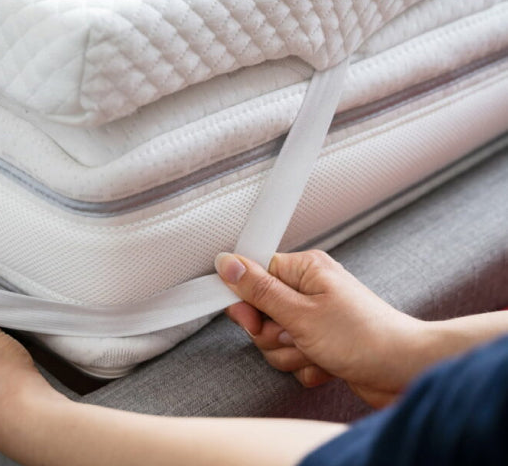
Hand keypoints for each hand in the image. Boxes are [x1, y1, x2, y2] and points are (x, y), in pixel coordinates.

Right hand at [215, 250, 425, 407]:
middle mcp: (310, 291)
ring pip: (274, 341)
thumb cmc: (366, 337)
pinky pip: (293, 358)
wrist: (407, 372)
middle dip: (273, 335)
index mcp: (305, 270)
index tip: (253, 319)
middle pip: (261, 313)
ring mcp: (316, 319)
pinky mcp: (322, 344)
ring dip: (291, 354)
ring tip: (318, 351)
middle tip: (296, 337)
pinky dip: (306, 366)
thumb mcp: (301, 313)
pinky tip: (329, 364)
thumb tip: (228, 264)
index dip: (248, 301)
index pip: (254, 275)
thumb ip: (259, 290)